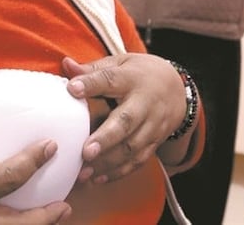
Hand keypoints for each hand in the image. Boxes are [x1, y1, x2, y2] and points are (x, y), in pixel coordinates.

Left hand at [63, 55, 185, 183]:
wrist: (177, 88)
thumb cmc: (140, 74)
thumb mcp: (120, 64)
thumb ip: (93, 69)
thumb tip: (66, 65)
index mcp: (131, 78)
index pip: (111, 80)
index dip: (91, 84)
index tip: (72, 89)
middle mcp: (145, 103)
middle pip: (127, 121)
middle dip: (106, 138)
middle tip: (85, 151)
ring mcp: (153, 125)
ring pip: (132, 147)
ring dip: (108, 162)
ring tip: (84, 171)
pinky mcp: (155, 142)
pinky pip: (138, 160)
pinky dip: (119, 172)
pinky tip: (98, 178)